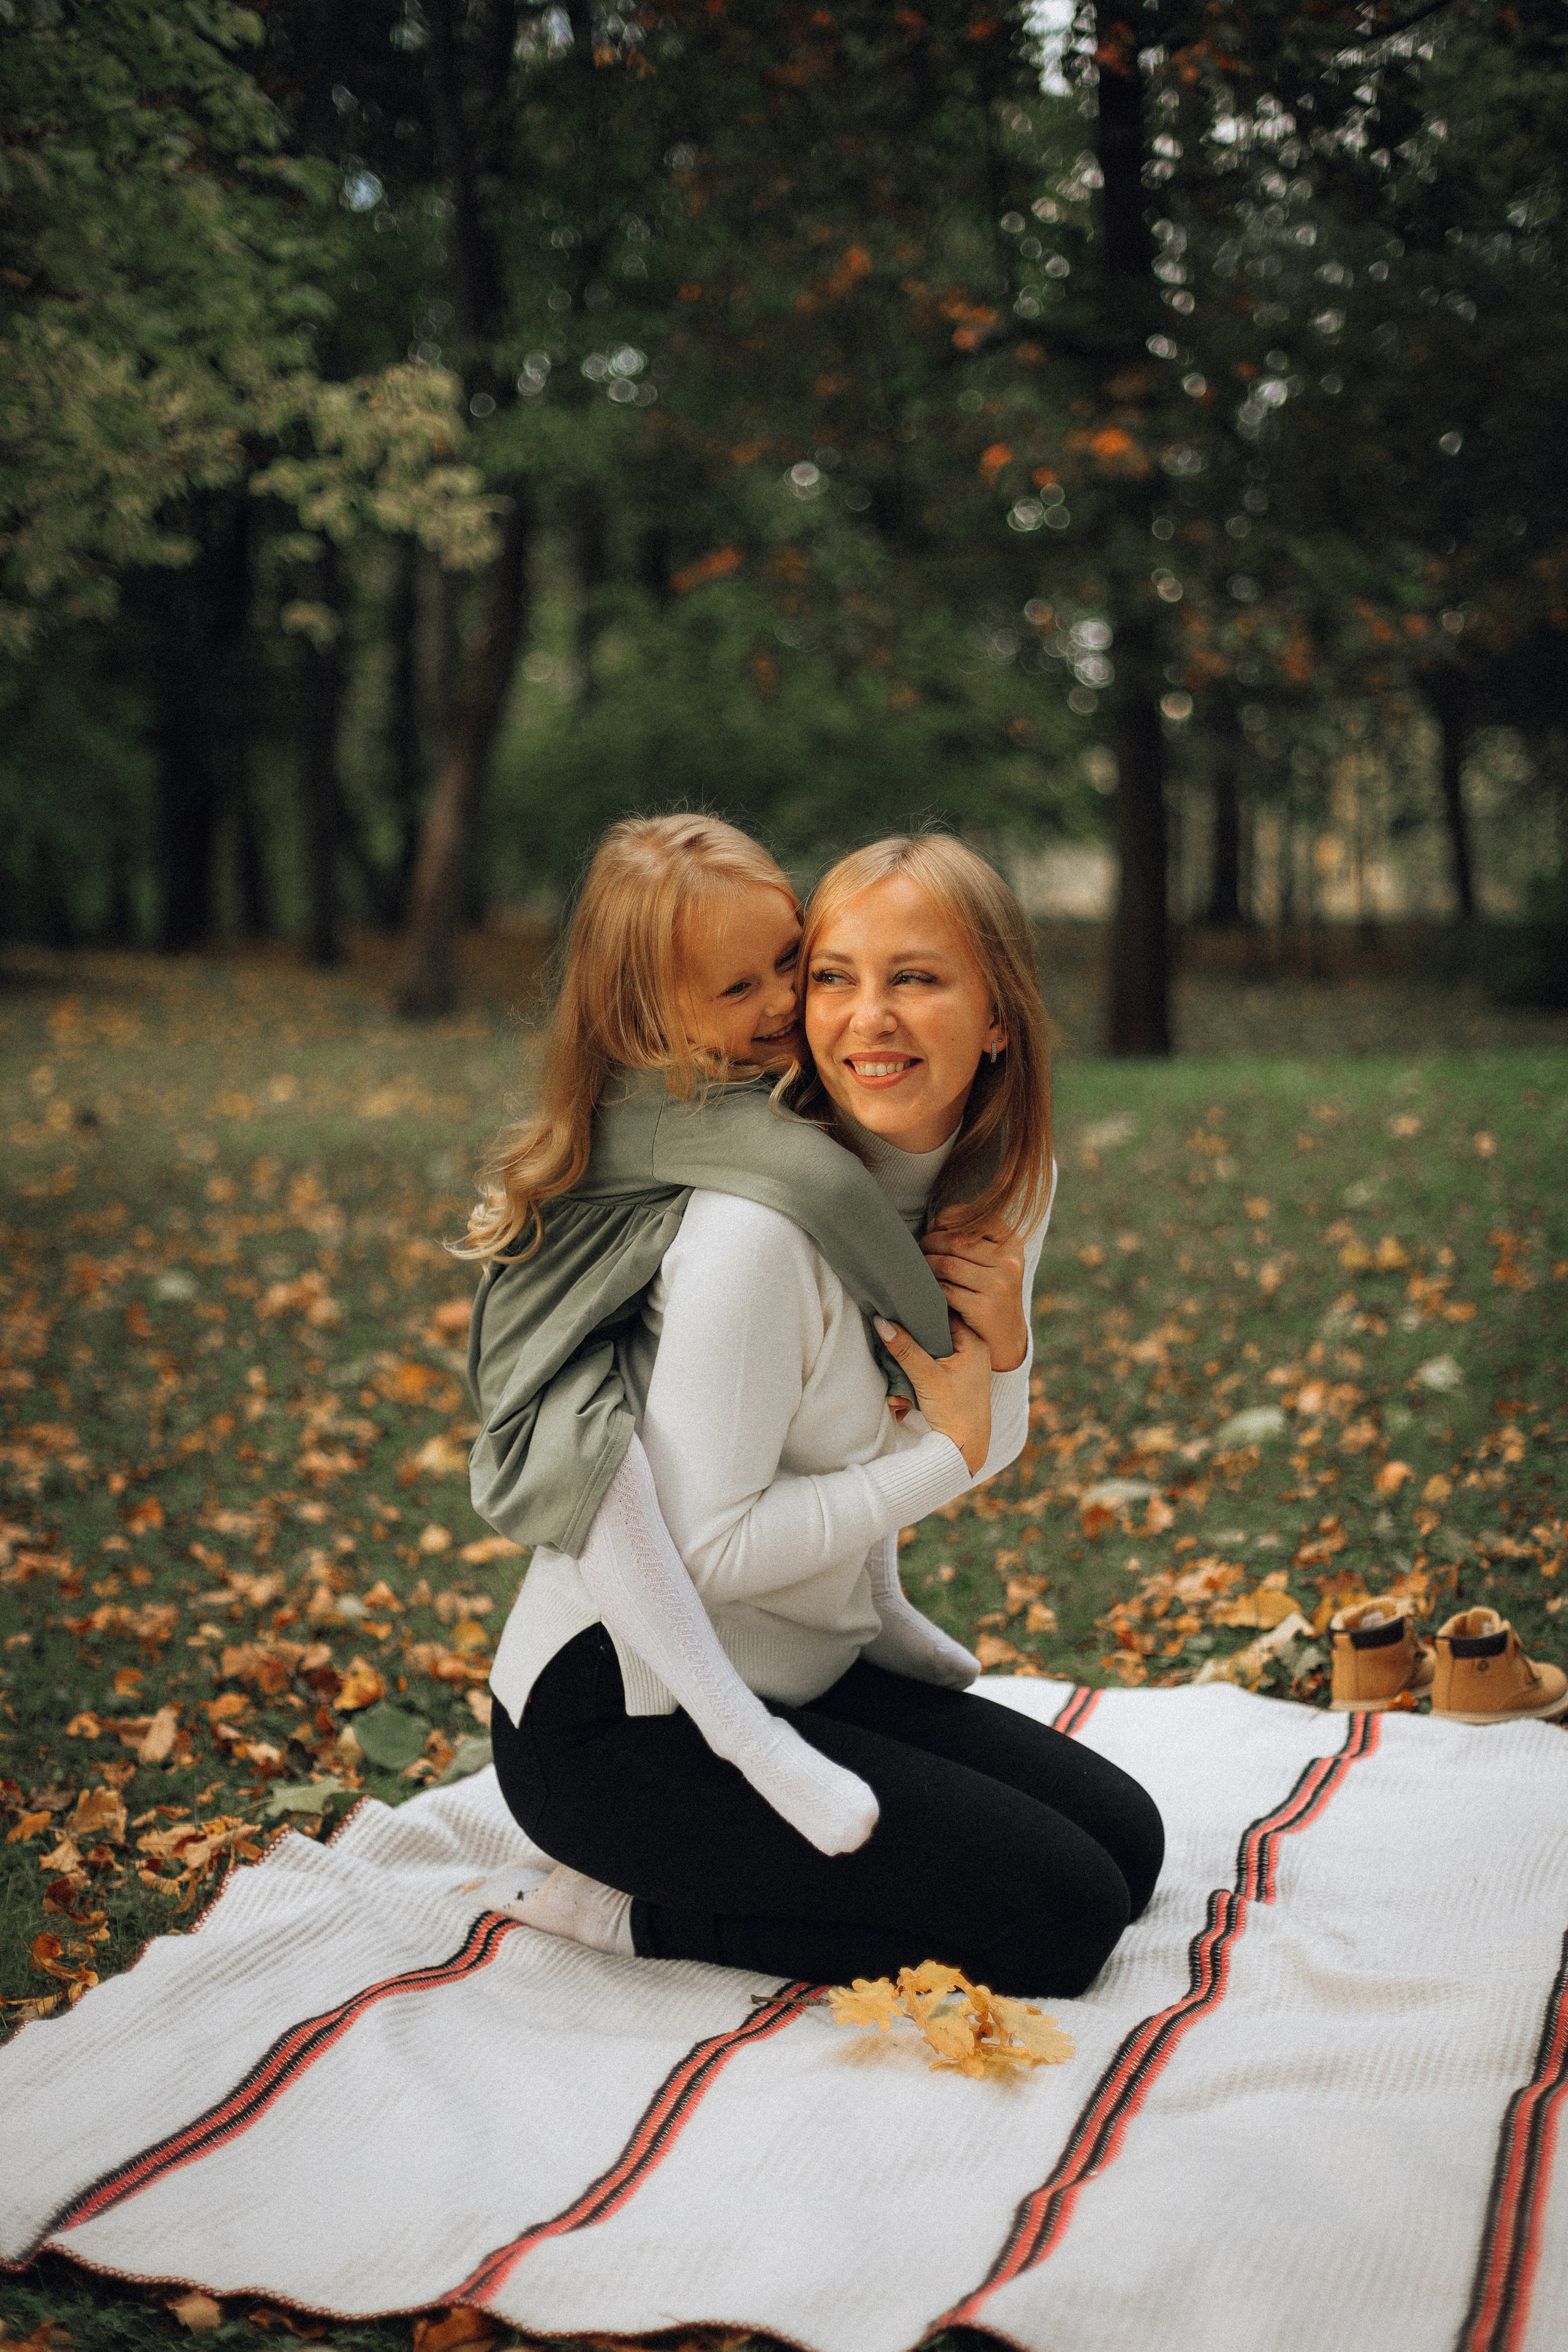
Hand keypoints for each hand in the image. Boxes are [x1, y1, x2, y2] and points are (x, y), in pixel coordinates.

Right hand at [873, 1310, 991, 1475]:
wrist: (964, 1449)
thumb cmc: (953, 1412)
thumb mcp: (926, 1377)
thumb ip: (905, 1348)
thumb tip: (882, 1321)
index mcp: (975, 1343)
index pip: (945, 1314)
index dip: (922, 1310)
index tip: (899, 1307)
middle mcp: (975, 1350)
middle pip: (937, 1332)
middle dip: (913, 1339)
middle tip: (893, 1335)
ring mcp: (967, 1366)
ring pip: (933, 1350)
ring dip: (913, 1358)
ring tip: (896, 1364)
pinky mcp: (958, 1380)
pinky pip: (934, 1365)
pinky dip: (919, 1371)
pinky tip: (906, 1383)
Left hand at [919, 1206, 1028, 1371]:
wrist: (1005, 1336)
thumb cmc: (988, 1290)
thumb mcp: (989, 1260)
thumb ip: (968, 1238)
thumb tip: (936, 1222)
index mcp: (1012, 1245)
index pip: (973, 1218)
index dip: (947, 1219)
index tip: (935, 1229)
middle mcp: (1009, 1263)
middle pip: (956, 1241)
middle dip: (930, 1243)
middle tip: (919, 1250)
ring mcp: (999, 1286)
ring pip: (947, 1265)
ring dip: (926, 1266)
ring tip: (919, 1268)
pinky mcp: (985, 1309)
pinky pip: (945, 1291)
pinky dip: (931, 1289)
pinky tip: (927, 1289)